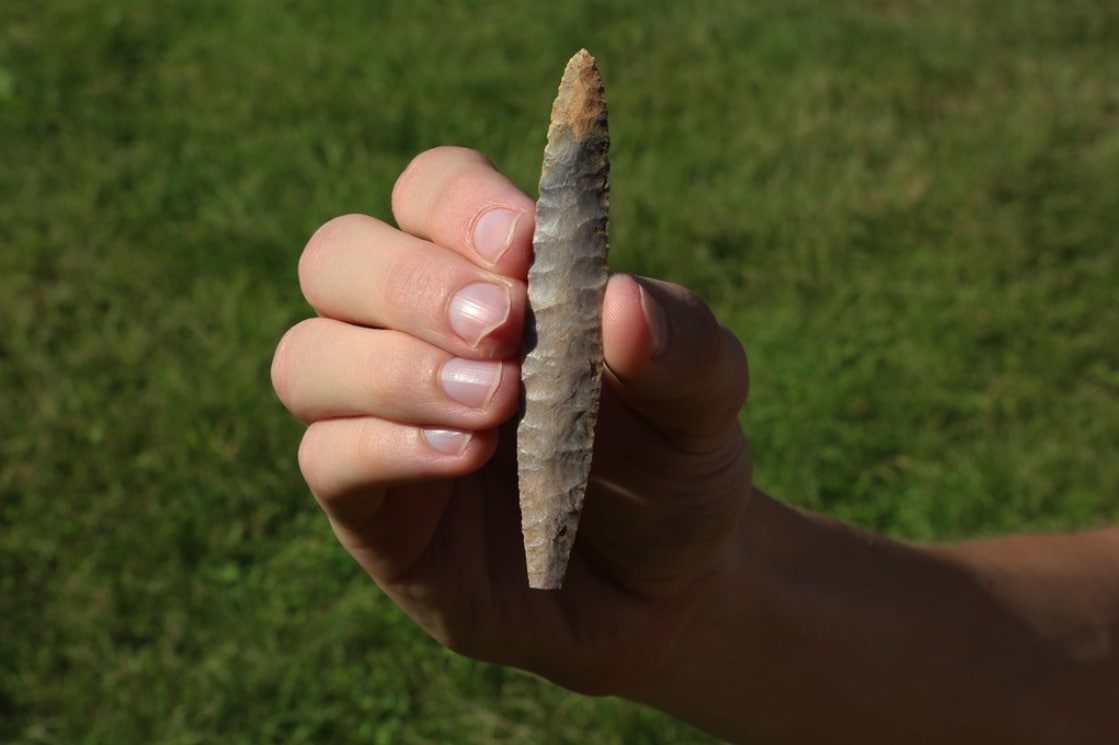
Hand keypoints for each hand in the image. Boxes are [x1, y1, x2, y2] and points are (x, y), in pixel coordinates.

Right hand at [271, 147, 751, 694]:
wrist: (658, 591)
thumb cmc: (668, 470)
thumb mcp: (703, 407)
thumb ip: (683, 347)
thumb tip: (622, 298)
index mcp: (491, 275)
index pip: (430, 191)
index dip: (461, 203)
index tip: (525, 247)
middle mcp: (416, 331)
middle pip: (338, 257)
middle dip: (413, 282)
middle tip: (503, 327)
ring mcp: (380, 416)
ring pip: (307, 356)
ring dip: (395, 368)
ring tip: (498, 403)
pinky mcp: (368, 505)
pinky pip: (325, 456)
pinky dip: (387, 445)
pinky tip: (468, 456)